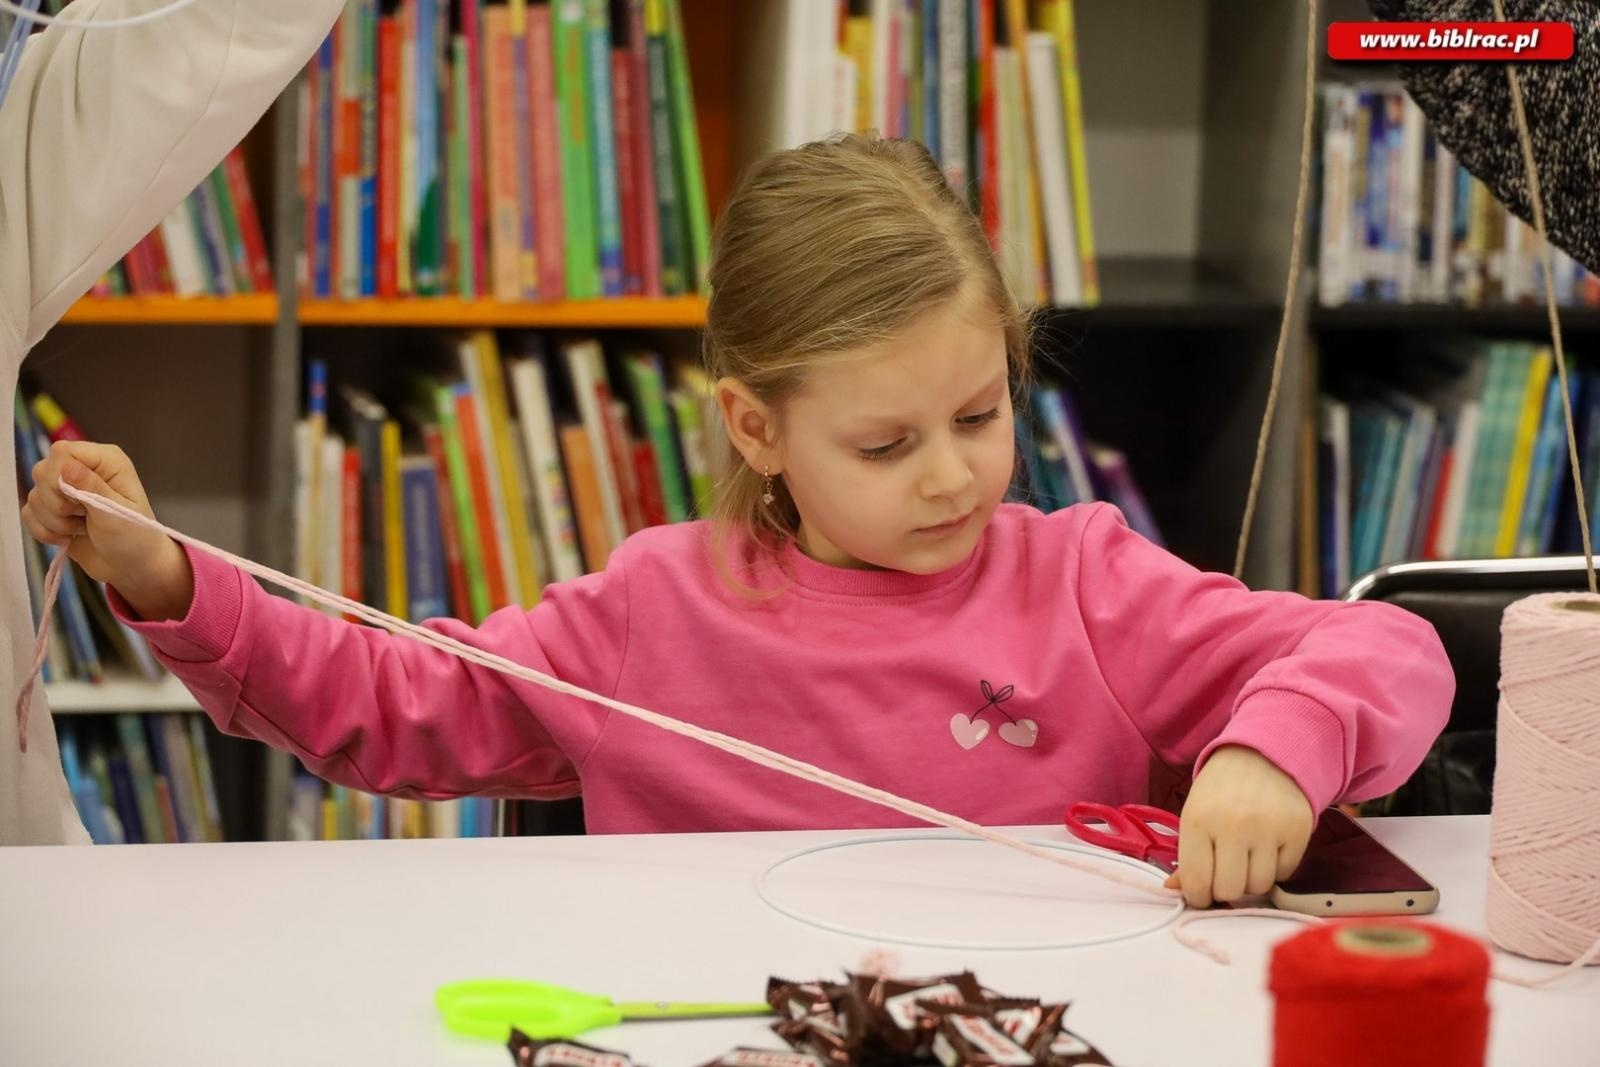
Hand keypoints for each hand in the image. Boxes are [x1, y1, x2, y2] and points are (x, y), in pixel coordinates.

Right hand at [21, 440, 192, 620]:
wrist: (131, 567)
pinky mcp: (53, 509)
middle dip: (56, 503)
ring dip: (54, 521)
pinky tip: (68, 538)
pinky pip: (28, 513)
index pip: (62, 452)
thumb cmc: (136, 538)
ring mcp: (66, 489)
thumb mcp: (117, 513)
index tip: (77, 502)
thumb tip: (66, 465)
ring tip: (82, 529)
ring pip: (34, 495)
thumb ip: (91, 488)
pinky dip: (44, 531)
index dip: (59, 477)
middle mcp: (83, 469)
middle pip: (42, 471)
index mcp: (106, 461)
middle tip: (84, 517)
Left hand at [1163, 745, 1313, 907]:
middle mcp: (1233, 825)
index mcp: (1199, 821)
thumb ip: (1186, 855)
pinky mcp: (1298, 830)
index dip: (1198, 897)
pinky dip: (1275, 867)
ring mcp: (1269, 828)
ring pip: (1259, 886)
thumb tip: (1175, 890)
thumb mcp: (1195, 815)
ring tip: (1247, 856)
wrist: (1262, 755)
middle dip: (1226, 888)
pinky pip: (1285, 873)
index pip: (1197, 882)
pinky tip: (1268, 846)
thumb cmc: (1221, 789)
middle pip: (1230, 890)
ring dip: (1252, 879)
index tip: (1202, 893)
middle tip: (1226, 872)